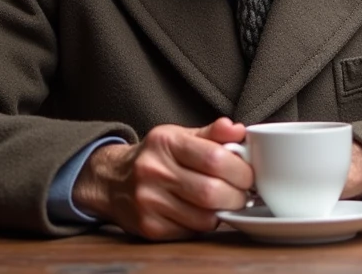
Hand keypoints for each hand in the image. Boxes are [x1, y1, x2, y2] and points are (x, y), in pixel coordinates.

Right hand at [72, 118, 252, 239]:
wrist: (112, 181)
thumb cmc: (156, 157)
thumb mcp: (180, 136)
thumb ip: (212, 133)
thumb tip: (240, 130)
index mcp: (166, 142)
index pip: (214, 158)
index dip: (241, 169)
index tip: (249, 173)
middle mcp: (154, 171)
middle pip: (212, 192)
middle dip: (238, 195)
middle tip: (244, 193)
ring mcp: (149, 201)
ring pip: (205, 217)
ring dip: (224, 212)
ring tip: (226, 202)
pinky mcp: (149, 227)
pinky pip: (192, 231)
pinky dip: (205, 224)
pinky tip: (203, 212)